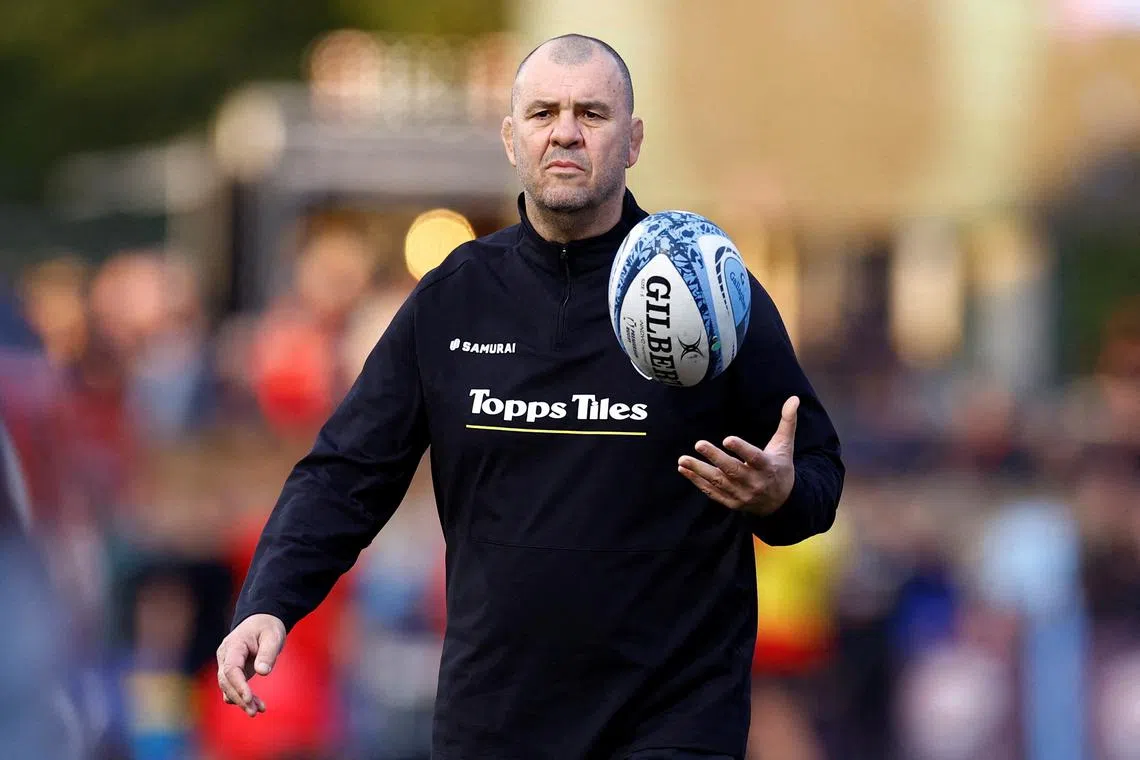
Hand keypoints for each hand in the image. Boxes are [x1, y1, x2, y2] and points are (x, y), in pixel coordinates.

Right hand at [216, 613, 285, 716]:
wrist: (262, 622)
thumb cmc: (267, 627)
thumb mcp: (273, 636)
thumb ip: (268, 653)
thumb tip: (263, 672)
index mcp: (233, 645)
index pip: (230, 669)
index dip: (238, 685)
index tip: (249, 698)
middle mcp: (225, 656)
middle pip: (226, 681)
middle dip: (239, 698)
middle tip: (254, 712)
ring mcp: (226, 664)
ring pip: (228, 687)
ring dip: (241, 701)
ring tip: (259, 710)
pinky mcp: (232, 672)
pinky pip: (233, 688)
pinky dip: (242, 698)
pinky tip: (256, 706)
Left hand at [678, 396, 798, 515]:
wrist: (781, 502)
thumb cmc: (780, 467)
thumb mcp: (785, 445)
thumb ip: (787, 422)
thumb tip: (794, 398)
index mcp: (767, 467)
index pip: (754, 457)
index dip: (741, 449)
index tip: (727, 439)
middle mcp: (754, 482)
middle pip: (732, 470)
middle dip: (715, 457)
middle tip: (698, 443)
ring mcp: (742, 494)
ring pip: (719, 482)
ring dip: (699, 471)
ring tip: (682, 460)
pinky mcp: (732, 502)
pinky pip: (712, 492)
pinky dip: (698, 482)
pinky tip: (684, 470)